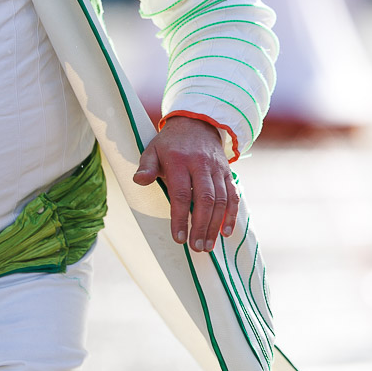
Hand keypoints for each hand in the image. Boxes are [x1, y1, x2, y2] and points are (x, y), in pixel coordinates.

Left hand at [132, 116, 237, 251]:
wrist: (197, 123)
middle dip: (201, 226)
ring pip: (221, 200)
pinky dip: (232, 215)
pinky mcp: (227, 172)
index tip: (179, 238)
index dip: (181, 218)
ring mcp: (216, 169)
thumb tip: (138, 180)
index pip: (181, 194)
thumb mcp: (152, 150)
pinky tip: (226, 232)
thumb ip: (146, 167)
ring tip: (208, 246)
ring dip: (216, 225)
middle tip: (197, 248)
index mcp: (180, 161)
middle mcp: (201, 165)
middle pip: (205, 199)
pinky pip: (233, 195)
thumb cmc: (170, 143)